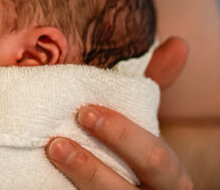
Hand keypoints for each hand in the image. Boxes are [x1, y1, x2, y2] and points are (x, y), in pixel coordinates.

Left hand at [45, 37, 192, 188]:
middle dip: (91, 168)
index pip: (156, 160)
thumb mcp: (144, 123)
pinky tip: (41, 178)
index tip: (86, 111)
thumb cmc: (130, 152)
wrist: (117, 188)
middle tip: (56, 142)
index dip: (123, 137)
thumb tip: (178, 43)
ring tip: (50, 151)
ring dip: (77, 178)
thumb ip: (156, 86)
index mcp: (170, 177)